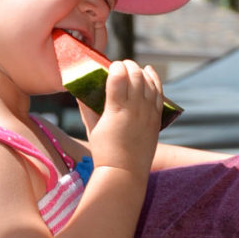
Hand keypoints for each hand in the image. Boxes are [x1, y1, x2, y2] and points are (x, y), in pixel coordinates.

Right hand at [89, 60, 162, 176]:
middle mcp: (135, 108)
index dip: (115, 67)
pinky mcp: (156, 119)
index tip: (111, 66)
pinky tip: (150, 72)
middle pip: (135, 75)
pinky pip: (159, 94)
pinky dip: (155, 80)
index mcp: (116, 109)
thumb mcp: (91, 127)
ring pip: (149, 82)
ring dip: (141, 71)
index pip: (118, 76)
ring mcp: (148, 113)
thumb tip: (79, 90)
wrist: (125, 172)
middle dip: (128, 66)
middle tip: (121, 66)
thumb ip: (86, 107)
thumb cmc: (104, 151)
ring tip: (134, 68)